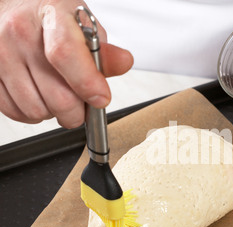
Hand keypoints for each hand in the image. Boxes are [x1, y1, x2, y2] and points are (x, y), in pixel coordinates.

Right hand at [0, 0, 132, 127]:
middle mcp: (19, 33)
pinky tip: (39, 96)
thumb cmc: (51, 21)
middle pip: (57, 96)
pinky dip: (34, 114)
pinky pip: (16, 113)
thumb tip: (124, 62)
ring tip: (57, 94)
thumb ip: (103, 52)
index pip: (66, 54)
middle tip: (82, 103)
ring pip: (37, 111)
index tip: (101, 99)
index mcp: (51, 17)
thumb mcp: (82, 27)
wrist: (13, 9)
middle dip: (77, 112)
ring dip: (54, 112)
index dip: (87, 83)